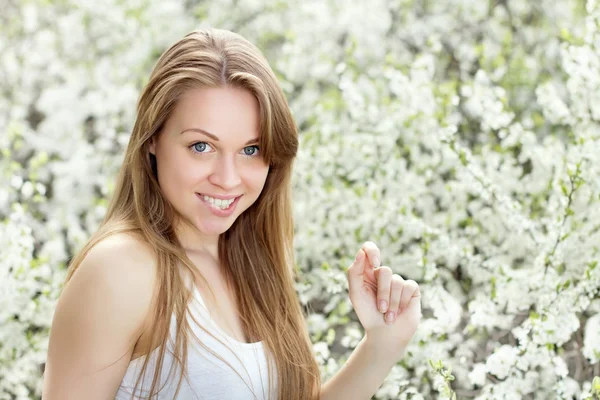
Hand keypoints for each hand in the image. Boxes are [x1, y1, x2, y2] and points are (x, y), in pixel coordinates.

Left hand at [346, 241, 420, 357]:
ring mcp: (398, 281)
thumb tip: (360, 252)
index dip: (372, 251)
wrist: (384, 335)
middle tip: (380, 309)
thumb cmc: (368, 314)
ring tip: (388, 316)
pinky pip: (408, 287)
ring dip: (391, 303)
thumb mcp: (356, 293)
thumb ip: (354, 272)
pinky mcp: (411, 290)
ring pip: (397, 281)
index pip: (369, 249)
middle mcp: (384, 275)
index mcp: (367, 272)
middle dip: (382, 293)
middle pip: (385, 271)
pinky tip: (399, 312)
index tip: (375, 263)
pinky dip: (402, 302)